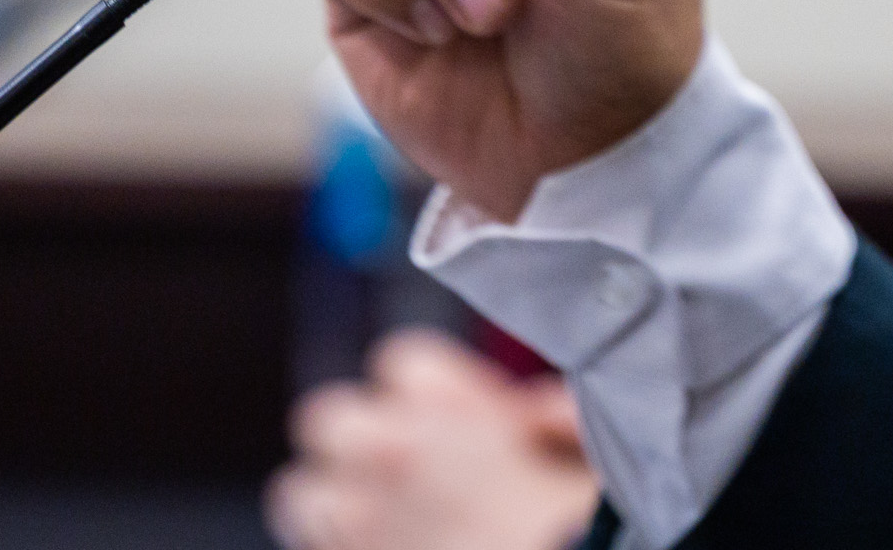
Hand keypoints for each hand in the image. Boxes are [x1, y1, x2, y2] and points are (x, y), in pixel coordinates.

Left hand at [266, 328, 597, 549]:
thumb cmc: (584, 526)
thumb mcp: (594, 457)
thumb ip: (561, 417)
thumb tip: (535, 414)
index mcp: (442, 412)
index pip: (399, 361)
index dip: (435, 393)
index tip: (468, 427)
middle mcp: (385, 459)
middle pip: (327, 418)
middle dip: (361, 439)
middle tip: (407, 470)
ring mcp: (356, 528)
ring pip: (299, 493)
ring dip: (334, 502)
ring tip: (383, 524)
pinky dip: (340, 549)